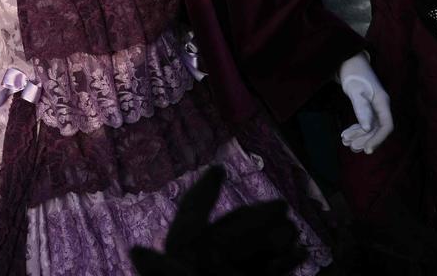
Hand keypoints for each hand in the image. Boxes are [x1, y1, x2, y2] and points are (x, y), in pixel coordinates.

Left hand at [131, 166, 305, 275]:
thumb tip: (138, 253)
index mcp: (180, 267)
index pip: (189, 225)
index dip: (201, 197)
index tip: (220, 170)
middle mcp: (200, 270)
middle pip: (226, 237)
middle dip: (253, 221)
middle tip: (283, 211)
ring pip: (247, 254)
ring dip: (269, 240)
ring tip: (292, 235)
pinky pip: (260, 274)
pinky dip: (279, 265)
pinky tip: (298, 255)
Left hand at [338, 54, 392, 153]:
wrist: (348, 61)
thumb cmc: (353, 73)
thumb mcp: (355, 90)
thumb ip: (362, 108)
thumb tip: (367, 128)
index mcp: (382, 102)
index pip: (386, 126)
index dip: (378, 139)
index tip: (367, 150)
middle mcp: (381, 106)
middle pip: (378, 129)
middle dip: (365, 139)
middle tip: (350, 146)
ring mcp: (375, 107)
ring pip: (370, 127)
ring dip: (359, 136)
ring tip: (345, 142)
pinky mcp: (367, 107)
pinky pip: (365, 122)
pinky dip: (356, 129)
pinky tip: (346, 135)